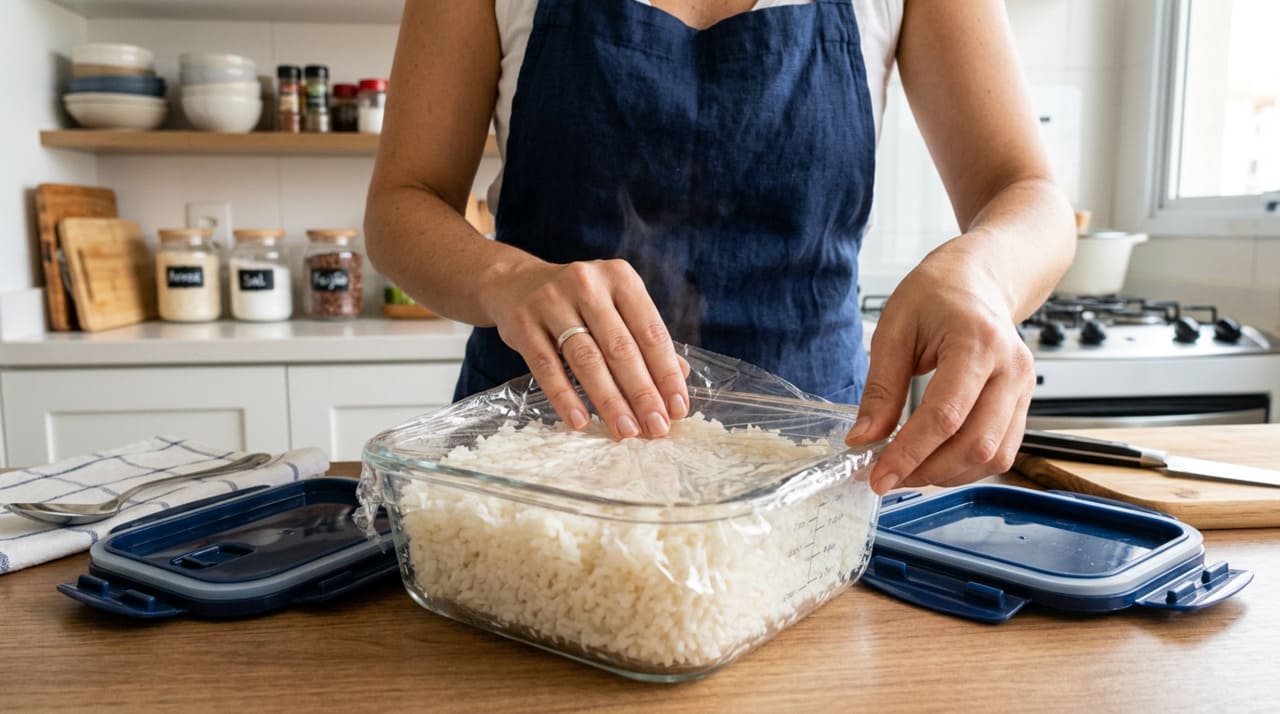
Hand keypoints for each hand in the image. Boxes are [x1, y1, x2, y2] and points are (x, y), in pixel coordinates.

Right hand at [480, 258, 690, 439]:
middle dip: (642, 393)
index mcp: (620, 277)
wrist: (515, 284)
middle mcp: (587, 284)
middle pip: (620, 348)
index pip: (650, 331)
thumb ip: (644, 337)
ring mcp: (552, 301)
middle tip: (656, 428)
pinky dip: (565, 397)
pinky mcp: (523, 323)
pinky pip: (546, 367)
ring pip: (586, 359)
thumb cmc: (578, 302)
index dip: (666, 373)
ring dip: (609, 400)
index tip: (678, 408)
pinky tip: (581, 421)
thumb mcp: (614, 306)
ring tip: (625, 430)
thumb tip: (681, 375)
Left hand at [844, 247, 1035, 493]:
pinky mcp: (1024, 404)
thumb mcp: (894, 330)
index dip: (910, 453)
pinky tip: (934, 462)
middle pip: (976, 443)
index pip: (945, 416)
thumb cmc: (936, 295)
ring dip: (948, 474)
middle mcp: (1011, 369)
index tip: (879, 476)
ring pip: (994, 455)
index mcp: (977, 342)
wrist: (977, 280)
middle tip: (887, 478)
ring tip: (907, 471)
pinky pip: (1002, 450)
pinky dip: (966, 466)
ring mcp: (1024, 388)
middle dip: (927, 471)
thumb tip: (863, 438)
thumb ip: (881, 388)